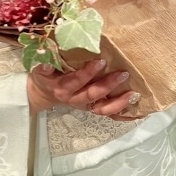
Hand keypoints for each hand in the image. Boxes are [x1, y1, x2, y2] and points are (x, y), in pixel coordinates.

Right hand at [27, 58, 142, 121]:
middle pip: (93, 95)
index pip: (76, 81)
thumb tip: (46, 62)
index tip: (101, 61)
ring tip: (133, 94)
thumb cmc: (44, 75)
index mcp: (62, 88)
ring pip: (103, 109)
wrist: (43, 93)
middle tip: (123, 73)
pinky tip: (137, 111)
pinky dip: (122, 114)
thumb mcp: (38, 68)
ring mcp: (85, 105)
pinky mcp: (92, 108)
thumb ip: (42, 64)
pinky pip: (108, 114)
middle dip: (108, 85)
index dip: (88, 73)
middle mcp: (75, 99)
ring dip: (119, 102)